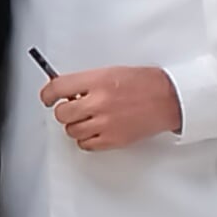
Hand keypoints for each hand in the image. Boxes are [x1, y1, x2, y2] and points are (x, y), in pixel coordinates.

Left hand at [40, 65, 180, 150]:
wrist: (169, 99)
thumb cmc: (145, 83)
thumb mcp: (111, 72)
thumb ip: (86, 82)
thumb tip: (65, 90)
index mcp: (97, 81)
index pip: (57, 88)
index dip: (47, 95)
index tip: (47, 98)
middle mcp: (98, 102)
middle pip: (61, 114)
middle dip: (65, 111)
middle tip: (75, 108)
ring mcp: (105, 123)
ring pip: (71, 131)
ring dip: (76, 125)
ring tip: (90, 118)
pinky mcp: (112, 140)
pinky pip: (85, 144)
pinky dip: (87, 139)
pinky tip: (97, 130)